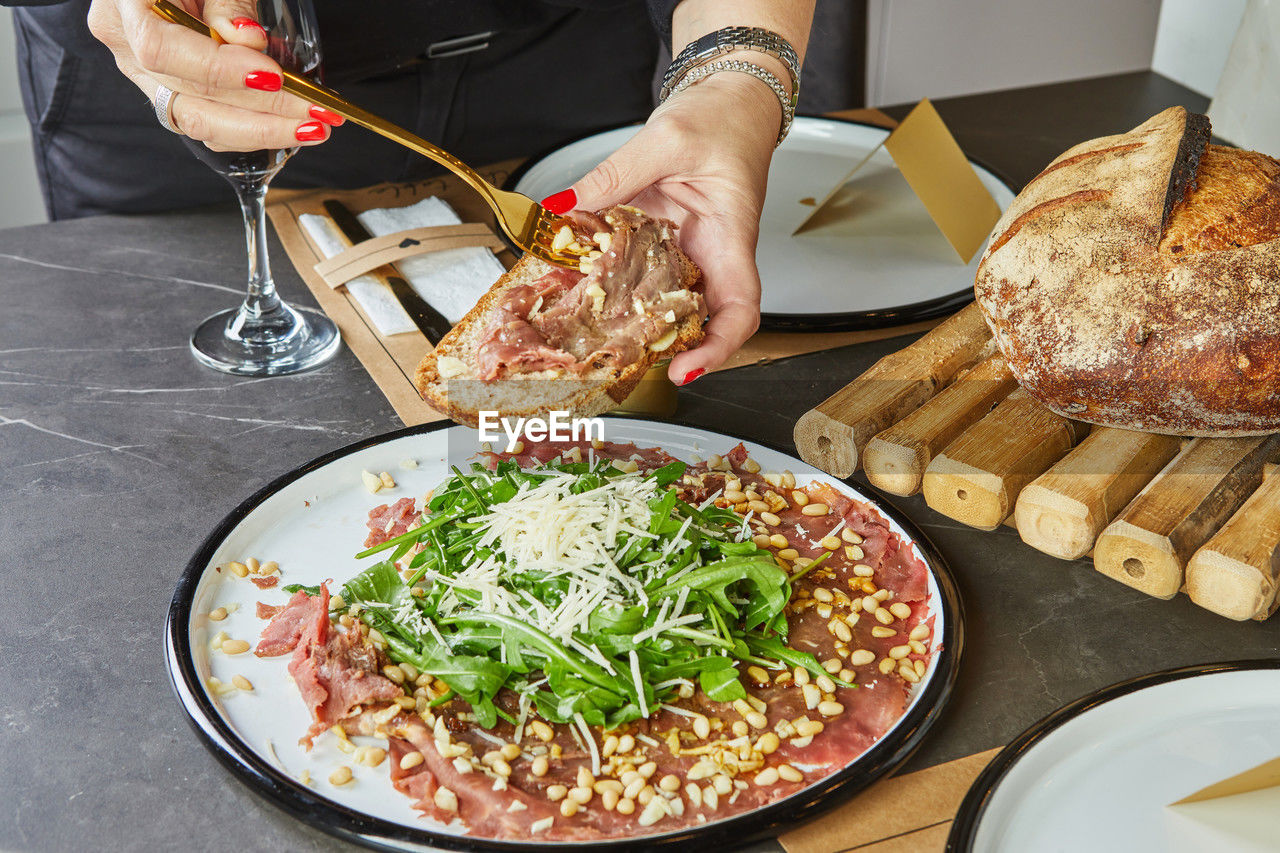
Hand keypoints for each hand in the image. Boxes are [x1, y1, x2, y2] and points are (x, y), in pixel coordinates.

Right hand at [87, 0, 341, 150]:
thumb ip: (226, 1)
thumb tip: (248, 40)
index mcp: (124, 7)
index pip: (162, 50)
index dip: (218, 69)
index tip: (272, 76)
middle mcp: (128, 50)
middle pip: (191, 98)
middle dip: (263, 111)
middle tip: (317, 112)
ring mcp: (147, 79)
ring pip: (202, 123)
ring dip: (264, 130)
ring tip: (314, 127)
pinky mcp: (173, 95)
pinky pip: (211, 124)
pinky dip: (254, 128)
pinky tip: (292, 126)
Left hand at [555, 73, 779, 384]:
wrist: (731, 100)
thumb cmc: (723, 118)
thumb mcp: (665, 139)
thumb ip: (614, 174)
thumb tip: (564, 206)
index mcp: (730, 234)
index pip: (740, 309)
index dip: (718, 347)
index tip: (685, 366)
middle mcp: (714, 252)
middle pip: (701, 319)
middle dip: (665, 346)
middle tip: (620, 359)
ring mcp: (690, 251)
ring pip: (667, 302)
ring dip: (633, 321)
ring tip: (590, 332)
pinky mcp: (667, 243)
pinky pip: (644, 273)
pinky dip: (614, 285)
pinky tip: (581, 286)